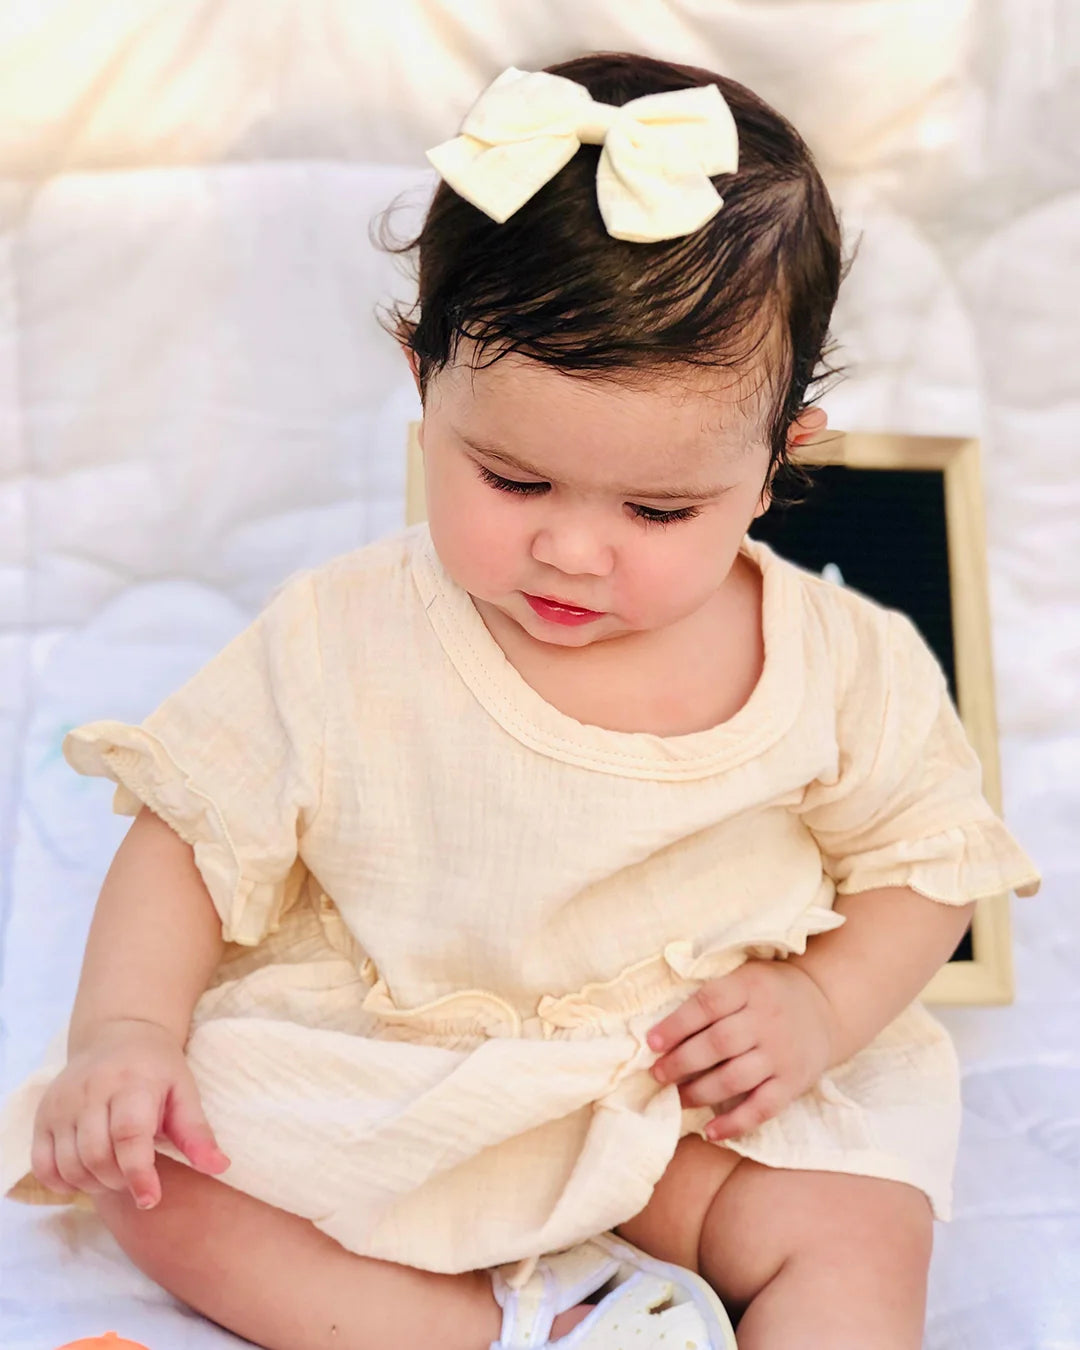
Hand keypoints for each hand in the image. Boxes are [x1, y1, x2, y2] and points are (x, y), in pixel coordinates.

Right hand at [30, 1017, 228, 1209]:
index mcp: (132, 1082)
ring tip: (116, 1175)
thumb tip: (221, 1167)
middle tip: (137, 1178)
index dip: (139, 1173)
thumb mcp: (184, 1091)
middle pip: (97, 1156)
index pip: (129, 1135)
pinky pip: (43, 1164)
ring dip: (94, 1183)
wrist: (118, 1035)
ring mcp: (61, 1103)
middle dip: (119, 1180)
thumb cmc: (157, 1068)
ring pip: (69, 1164)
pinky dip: (63, 1181)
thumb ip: (197, 1132)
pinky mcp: (42, 1114)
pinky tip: (86, 1176)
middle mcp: (91, 1090)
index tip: (151, 1199)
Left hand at [646, 959, 836, 1140]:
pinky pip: (763, 1107)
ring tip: (677, 1098)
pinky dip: (735, 1123)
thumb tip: (664, 1028)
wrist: (825, 1008)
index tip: (651, 1043)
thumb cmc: (768, 992)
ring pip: (736, 1078)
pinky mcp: (793, 1083)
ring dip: (700, 1092)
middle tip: (657, 1075)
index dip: (676, 1024)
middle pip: (718, 1043)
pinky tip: (711, 1131)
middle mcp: (767, 1020)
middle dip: (682, 1062)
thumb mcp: (744, 977)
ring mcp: (781, 1054)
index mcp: (749, 987)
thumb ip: (712, 995)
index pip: (707, 1004)